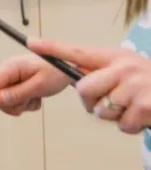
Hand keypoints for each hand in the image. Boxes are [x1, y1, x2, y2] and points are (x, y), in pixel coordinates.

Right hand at [0, 53, 71, 115]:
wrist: (69, 68)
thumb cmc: (57, 72)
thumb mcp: (39, 85)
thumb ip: (18, 93)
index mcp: (10, 68)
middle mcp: (7, 73)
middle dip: (14, 104)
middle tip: (31, 99)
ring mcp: (11, 79)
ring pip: (7, 102)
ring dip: (22, 104)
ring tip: (36, 96)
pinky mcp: (16, 85)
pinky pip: (15, 102)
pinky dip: (27, 103)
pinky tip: (37, 96)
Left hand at [27, 37, 150, 133]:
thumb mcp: (128, 72)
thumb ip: (103, 74)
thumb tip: (76, 82)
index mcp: (116, 58)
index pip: (78, 52)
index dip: (53, 48)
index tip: (30, 43)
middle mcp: (124, 67)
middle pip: (84, 90)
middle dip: (92, 103)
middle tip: (111, 103)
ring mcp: (135, 85)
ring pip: (102, 111)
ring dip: (115, 117)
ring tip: (133, 108)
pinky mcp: (145, 105)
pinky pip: (121, 125)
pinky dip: (130, 127)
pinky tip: (144, 116)